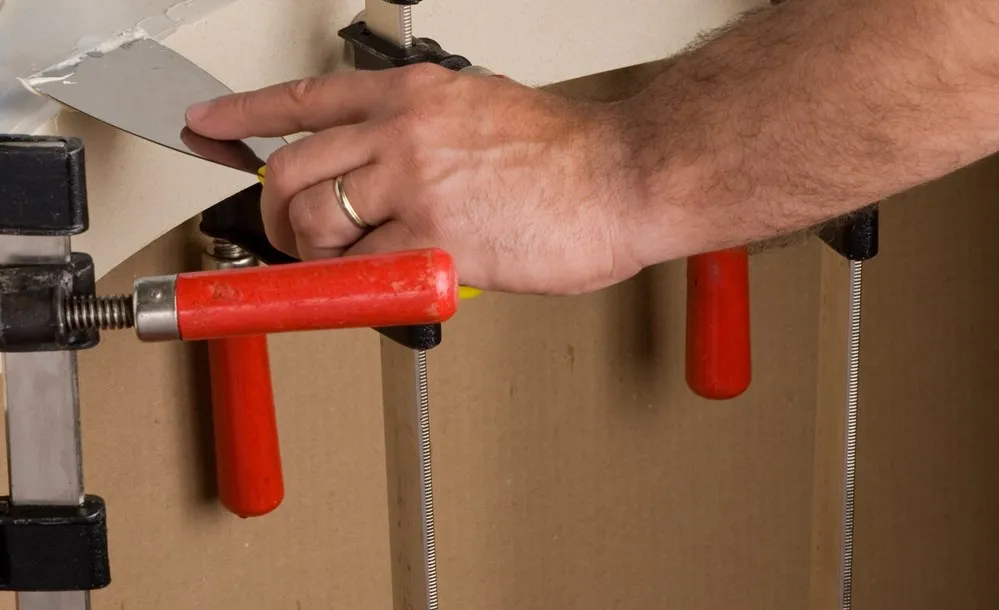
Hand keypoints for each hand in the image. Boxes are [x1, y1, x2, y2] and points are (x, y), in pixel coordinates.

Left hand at [183, 64, 648, 294]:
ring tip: (342, 266)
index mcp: (413, 95)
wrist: (625, 177)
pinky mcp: (435, 243)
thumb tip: (395, 171)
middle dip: (275, 210)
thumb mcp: (485, 110)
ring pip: (316, 222)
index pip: (302, 97)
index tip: (209, 123)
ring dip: (314, 253)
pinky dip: (355, 288)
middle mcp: (402, 131)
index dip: (243, 112)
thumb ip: (428, 134)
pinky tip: (375, 287)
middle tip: (290, 233)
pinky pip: (360, 274)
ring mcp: (414, 185)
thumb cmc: (572, 154)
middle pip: (291, 168)